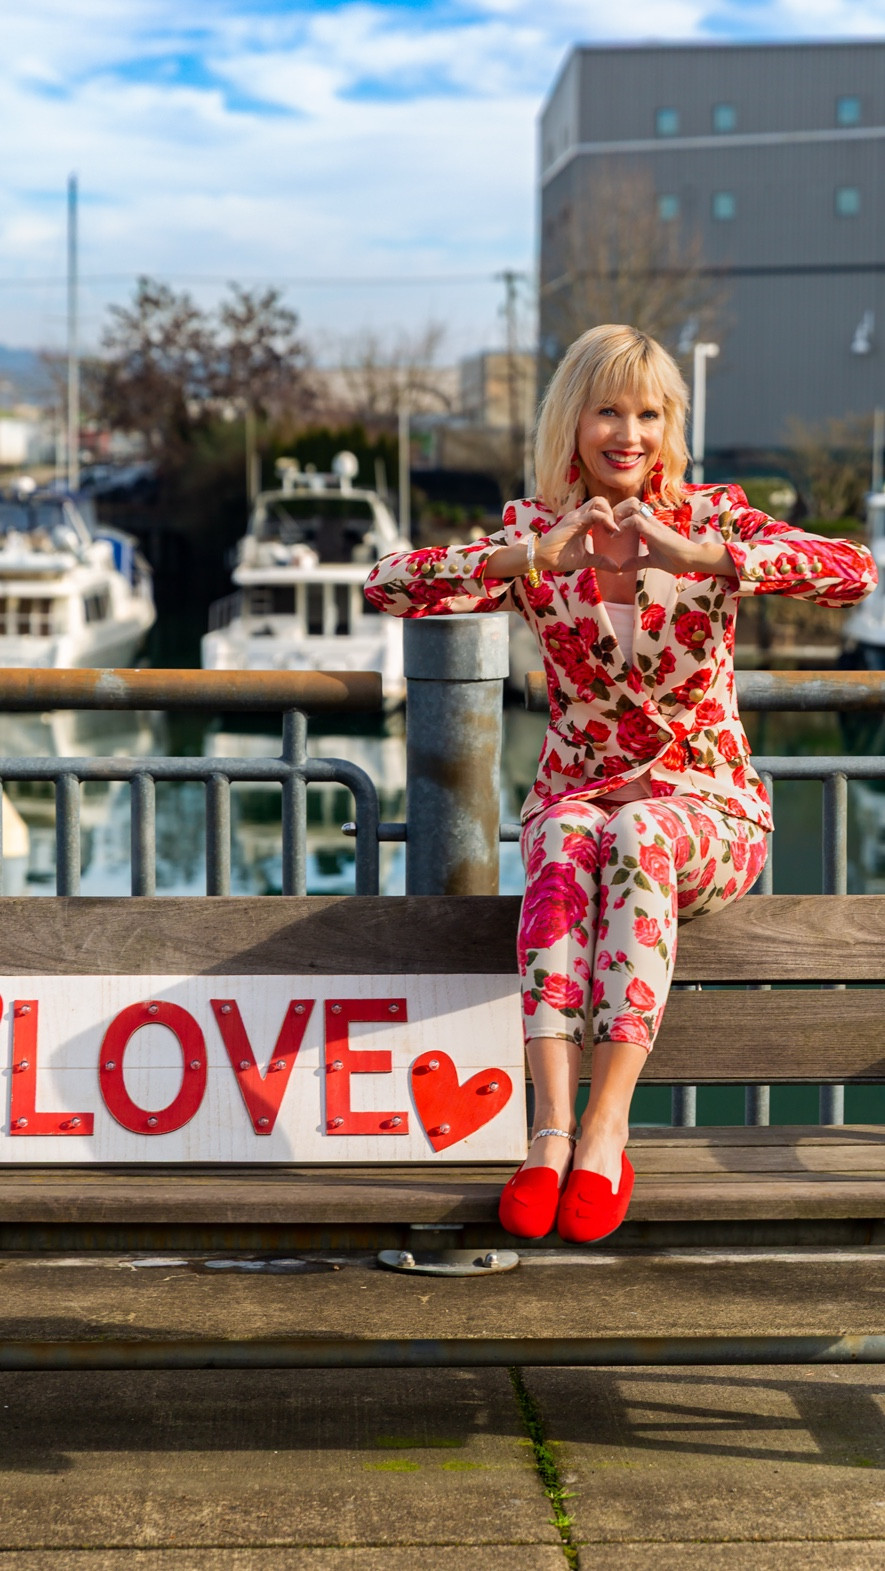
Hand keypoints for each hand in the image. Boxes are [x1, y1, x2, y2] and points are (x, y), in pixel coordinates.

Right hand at [534, 496, 627, 573]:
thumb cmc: (559, 557)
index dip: (612, 518)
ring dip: (610, 513)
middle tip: (616, 530)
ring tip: (614, 530)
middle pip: (600, 500)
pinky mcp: (574, 521)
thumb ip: (601, 561)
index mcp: (582, 522)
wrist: (542, 558)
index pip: (600, 509)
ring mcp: (576, 516)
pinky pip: (594, 513)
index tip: (616, 534)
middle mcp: (579, 515)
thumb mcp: (585, 560)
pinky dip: (606, 519)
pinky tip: (611, 531)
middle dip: (613, 512)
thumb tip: (617, 569)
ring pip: (599, 501)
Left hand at [601, 498, 737, 580]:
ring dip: (618, 515)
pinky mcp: (654, 530)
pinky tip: (617, 535)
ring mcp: (652, 524)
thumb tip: (622, 567)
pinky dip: (623, 525)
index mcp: (649, 525)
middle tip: (608, 527)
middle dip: (616, 511)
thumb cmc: (675, 559)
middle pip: (630, 502)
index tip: (610, 531)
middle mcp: (650, 520)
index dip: (618, 516)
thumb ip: (637, 562)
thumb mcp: (651, 561)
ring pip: (632, 505)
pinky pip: (635, 519)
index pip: (631, 509)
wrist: (691, 560)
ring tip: (612, 530)